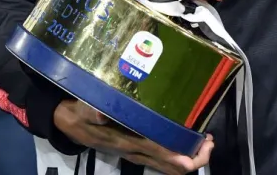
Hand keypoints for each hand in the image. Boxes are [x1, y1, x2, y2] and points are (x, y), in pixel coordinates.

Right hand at [53, 99, 211, 173]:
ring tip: (201, 138)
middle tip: (209, 139)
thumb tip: (100, 112)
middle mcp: (137, 152)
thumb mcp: (81, 109)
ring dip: (189, 156)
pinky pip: (163, 159)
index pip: (167, 157)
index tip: (205, 139)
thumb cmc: (77, 114)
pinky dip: (178, 151)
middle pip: (175, 168)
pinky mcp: (136, 150)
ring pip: (170, 167)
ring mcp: (137, 154)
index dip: (190, 154)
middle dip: (197, 158)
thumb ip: (91, 111)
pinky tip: (182, 134)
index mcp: (130, 143)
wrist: (67, 124)